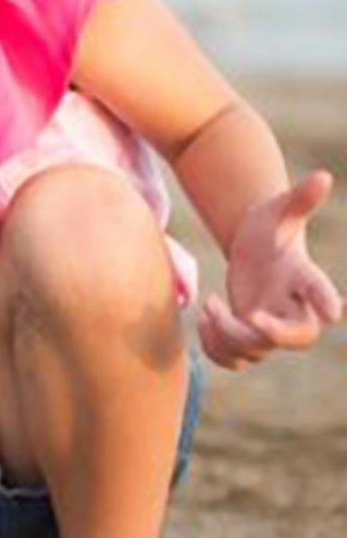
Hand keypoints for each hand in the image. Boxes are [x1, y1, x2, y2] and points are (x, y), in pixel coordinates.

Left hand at [199, 169, 342, 371]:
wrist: (254, 247)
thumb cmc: (269, 227)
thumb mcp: (278, 211)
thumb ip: (299, 199)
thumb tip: (323, 176)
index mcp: (303, 277)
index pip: (322, 292)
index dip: (327, 301)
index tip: (335, 311)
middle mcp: (292, 307)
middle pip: (299, 337)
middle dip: (274, 334)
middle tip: (249, 316)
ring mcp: (270, 325)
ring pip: (259, 352)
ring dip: (230, 336)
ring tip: (210, 306)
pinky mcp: (248, 336)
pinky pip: (236, 360)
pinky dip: (217, 350)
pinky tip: (204, 321)